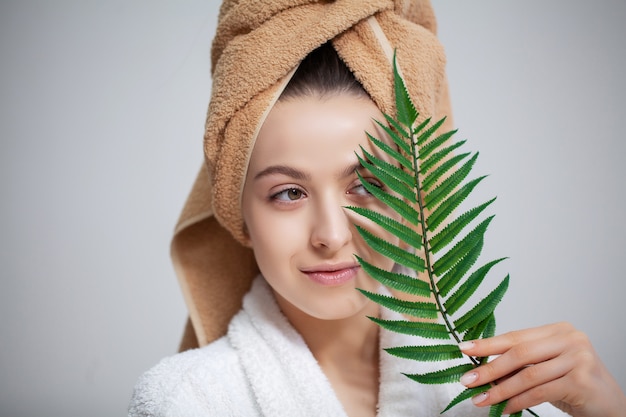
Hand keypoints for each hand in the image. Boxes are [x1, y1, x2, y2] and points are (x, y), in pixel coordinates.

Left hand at [457, 322, 625, 416]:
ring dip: (500, 390)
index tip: (464, 349)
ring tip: (481, 399)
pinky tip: (506, 409)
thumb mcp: (545, 368)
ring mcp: (578, 358)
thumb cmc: (574, 384)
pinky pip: (540, 392)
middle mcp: (569, 339)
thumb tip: (482, 369)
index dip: (488, 343)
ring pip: (528, 375)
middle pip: (519, 353)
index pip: (516, 336)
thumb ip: (520, 365)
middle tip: (467, 380)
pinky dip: (519, 401)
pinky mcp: (581, 380)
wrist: (609, 405)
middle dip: (489, 368)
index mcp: (557, 330)